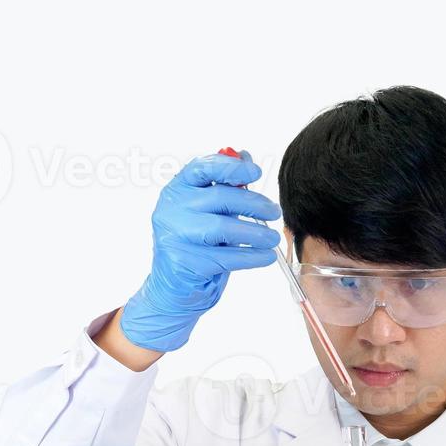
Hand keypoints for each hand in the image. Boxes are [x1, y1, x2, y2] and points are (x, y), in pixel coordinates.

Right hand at [120, 150, 281, 351]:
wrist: (175, 288)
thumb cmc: (197, 245)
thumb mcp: (208, 212)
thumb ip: (225, 186)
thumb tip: (246, 157)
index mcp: (177, 189)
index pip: (201, 167)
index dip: (230, 167)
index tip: (256, 172)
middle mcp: (171, 209)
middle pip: (220, 197)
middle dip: (254, 204)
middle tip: (274, 212)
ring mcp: (175, 236)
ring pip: (223, 228)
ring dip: (255, 232)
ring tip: (272, 238)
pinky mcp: (186, 262)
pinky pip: (227, 257)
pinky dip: (251, 256)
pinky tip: (265, 256)